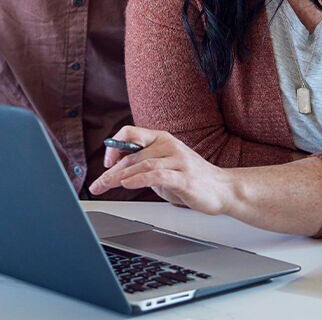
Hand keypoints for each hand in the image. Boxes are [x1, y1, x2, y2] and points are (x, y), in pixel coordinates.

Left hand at [90, 126, 235, 215]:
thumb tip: (115, 169)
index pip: (130, 132)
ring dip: (119, 177)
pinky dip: (139, 179)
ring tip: (106, 186)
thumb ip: (142, 164)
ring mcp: (178, 160)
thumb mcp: (162, 167)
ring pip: (141, 164)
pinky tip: (127, 185)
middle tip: (98, 185)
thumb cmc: (190, 178)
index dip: (114, 144)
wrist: (223, 189)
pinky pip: (157, 175)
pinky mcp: (184, 177)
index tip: (107, 162)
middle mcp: (168, 145)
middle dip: (111, 171)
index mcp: (161, 139)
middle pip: (132, 155)